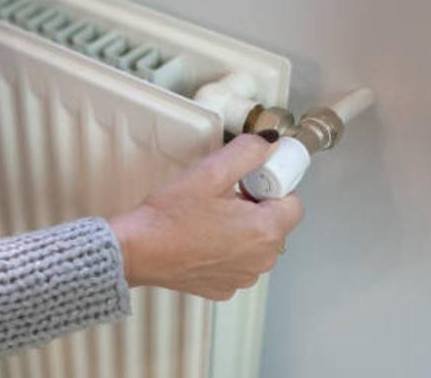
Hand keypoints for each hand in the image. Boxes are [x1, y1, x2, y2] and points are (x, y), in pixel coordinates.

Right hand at [108, 134, 303, 299]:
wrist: (137, 251)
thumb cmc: (167, 218)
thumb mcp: (208, 172)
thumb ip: (246, 152)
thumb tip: (268, 143)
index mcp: (264, 230)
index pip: (293, 201)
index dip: (270, 187)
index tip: (246, 183)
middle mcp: (261, 260)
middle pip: (275, 223)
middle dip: (254, 208)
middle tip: (220, 198)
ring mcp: (243, 277)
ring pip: (256, 244)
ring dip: (241, 230)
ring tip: (206, 219)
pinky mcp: (224, 287)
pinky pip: (237, 263)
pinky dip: (225, 252)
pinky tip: (200, 240)